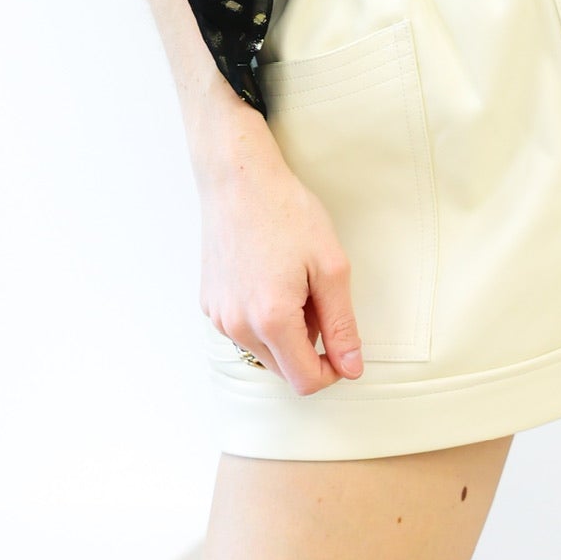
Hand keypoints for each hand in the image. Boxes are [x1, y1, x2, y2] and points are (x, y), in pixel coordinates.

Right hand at [193, 114, 364, 394]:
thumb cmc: (286, 213)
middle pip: (284, 369)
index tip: (342, 344)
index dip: (332, 370)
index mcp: (272, 319)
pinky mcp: (209, 304)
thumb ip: (342, 324)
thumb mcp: (330, 266)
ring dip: (285, 332)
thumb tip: (351, 368)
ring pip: (263, 350)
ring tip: (292, 282)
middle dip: (308, 345)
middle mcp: (238, 326)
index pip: (305, 381)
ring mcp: (219, 316)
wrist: (239, 179)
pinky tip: (268, 276)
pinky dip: (262, 317)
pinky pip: (243, 329)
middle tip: (317, 296)